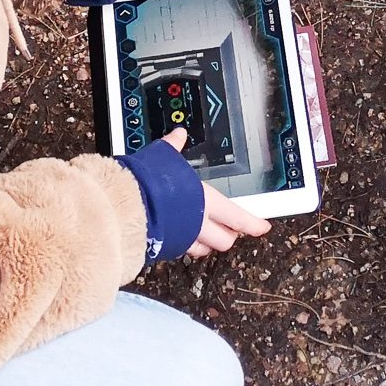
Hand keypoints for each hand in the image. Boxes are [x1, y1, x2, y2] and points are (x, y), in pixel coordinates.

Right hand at [157, 128, 270, 257]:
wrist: (122, 205)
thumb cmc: (147, 182)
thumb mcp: (163, 157)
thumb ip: (173, 147)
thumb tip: (178, 135)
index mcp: (204, 201)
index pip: (238, 217)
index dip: (253, 224)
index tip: (263, 226)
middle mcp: (197, 225)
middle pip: (225, 240)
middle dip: (229, 235)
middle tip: (230, 228)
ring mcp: (182, 240)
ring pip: (204, 250)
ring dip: (207, 243)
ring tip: (204, 233)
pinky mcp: (165, 249)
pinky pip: (181, 250)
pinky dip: (184, 244)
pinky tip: (179, 235)